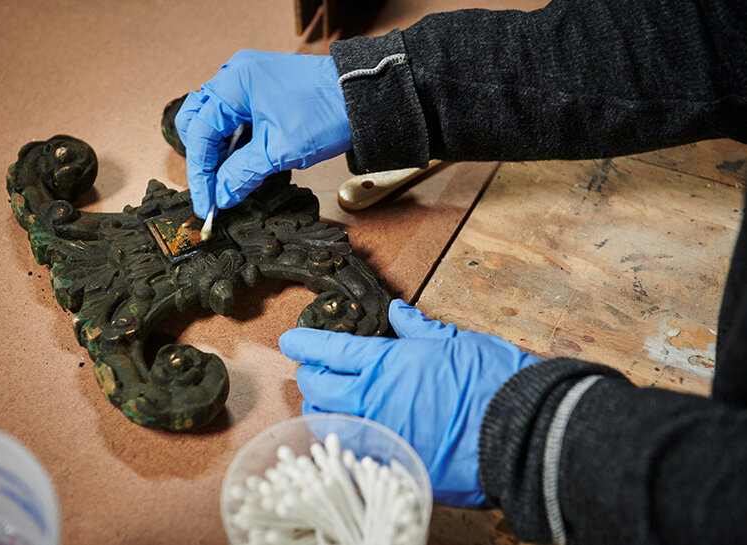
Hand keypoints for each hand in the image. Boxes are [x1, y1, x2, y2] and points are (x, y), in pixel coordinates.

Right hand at [174, 50, 351, 217]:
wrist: (362, 100)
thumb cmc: (326, 113)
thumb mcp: (279, 151)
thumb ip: (242, 174)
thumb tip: (221, 195)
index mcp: (234, 82)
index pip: (199, 131)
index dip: (199, 172)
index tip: (205, 202)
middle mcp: (236, 76)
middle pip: (198, 121)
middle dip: (202, 160)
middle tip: (212, 192)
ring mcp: (248, 82)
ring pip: (215, 122)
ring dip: (218, 154)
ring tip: (227, 184)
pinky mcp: (261, 93)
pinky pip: (235, 120)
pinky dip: (234, 145)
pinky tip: (240, 167)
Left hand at [279, 299, 539, 507]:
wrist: (521, 429)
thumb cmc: (490, 380)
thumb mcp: (454, 342)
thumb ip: (418, 328)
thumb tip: (397, 312)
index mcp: (387, 365)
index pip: (330, 351)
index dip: (304, 344)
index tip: (290, 340)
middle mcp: (375, 401)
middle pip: (320, 389)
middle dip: (309, 377)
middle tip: (310, 371)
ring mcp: (381, 436)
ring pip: (330, 426)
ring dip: (322, 413)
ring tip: (326, 405)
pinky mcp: (394, 465)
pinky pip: (354, 457)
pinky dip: (345, 445)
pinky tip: (349, 440)